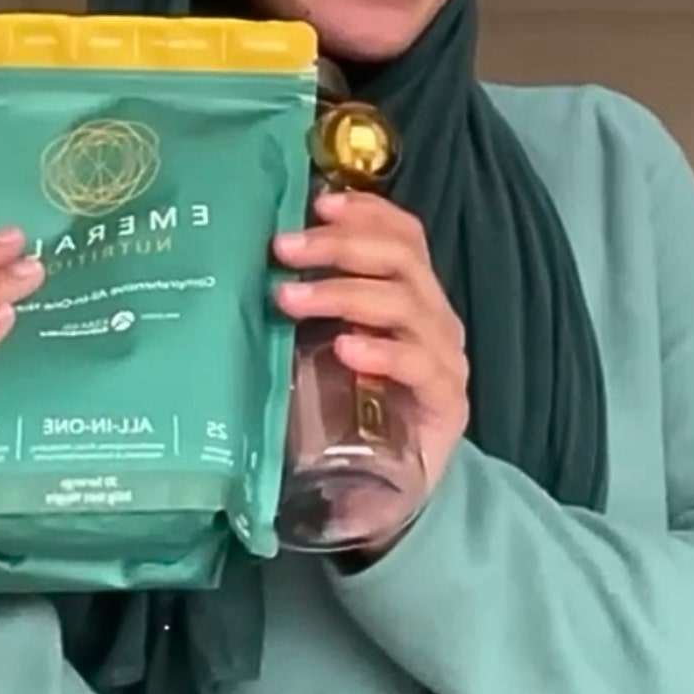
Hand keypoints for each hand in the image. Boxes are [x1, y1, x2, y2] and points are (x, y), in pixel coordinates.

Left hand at [272, 190, 469, 502]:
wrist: (380, 491)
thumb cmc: (344, 406)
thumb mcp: (318, 345)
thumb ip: (303, 307)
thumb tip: (248, 262)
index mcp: (409, 293)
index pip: (403, 234)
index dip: (364, 211)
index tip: (315, 202)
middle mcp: (433, 317)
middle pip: (400, 259)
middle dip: (338, 246)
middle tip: (282, 248)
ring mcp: (444, 358)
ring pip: (406, 303)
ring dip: (343, 293)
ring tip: (290, 299)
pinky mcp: (446, 403)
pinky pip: (420, 365)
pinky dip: (382, 350)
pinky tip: (346, 348)